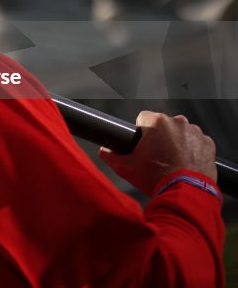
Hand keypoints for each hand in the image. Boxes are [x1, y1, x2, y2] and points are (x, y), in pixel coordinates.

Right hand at [98, 111, 216, 195]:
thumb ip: (110, 156)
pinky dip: (192, 150)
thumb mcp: (126, 168)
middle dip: (160, 137)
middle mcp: (178, 122)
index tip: (143, 146)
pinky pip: (197, 143)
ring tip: (172, 162)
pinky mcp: (208, 144)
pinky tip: (186, 164)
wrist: (186, 194)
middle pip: (163, 125)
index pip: (143, 118)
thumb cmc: (156, 179)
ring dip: (176, 142)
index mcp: (157, 122)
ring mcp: (195, 132)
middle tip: (157, 157)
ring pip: (181, 133)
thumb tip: (104, 151)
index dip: (140, 132)